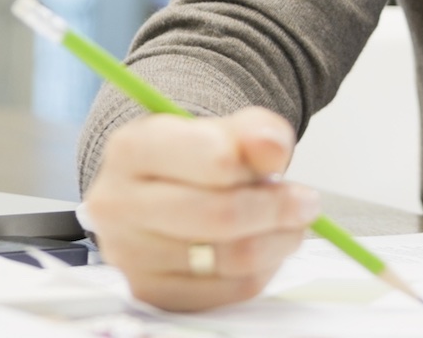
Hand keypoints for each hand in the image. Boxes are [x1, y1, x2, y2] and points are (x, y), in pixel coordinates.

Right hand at [84, 106, 320, 310]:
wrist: (155, 193)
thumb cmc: (190, 159)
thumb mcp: (222, 129)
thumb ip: (254, 131)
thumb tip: (273, 150)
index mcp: (131, 149)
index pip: (214, 160)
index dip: (260, 166)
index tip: (283, 165)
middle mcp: (117, 204)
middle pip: (222, 216)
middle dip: (278, 209)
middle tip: (305, 203)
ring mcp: (128, 256)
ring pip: (231, 258)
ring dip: (277, 241)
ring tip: (288, 225)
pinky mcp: (150, 293)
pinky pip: (228, 291)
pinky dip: (261, 271)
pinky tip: (263, 249)